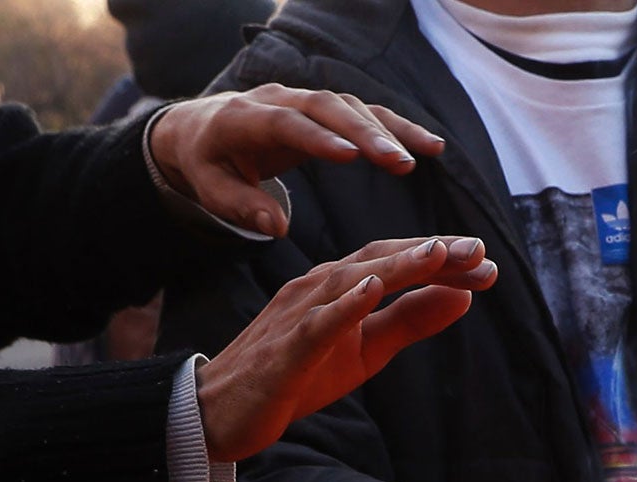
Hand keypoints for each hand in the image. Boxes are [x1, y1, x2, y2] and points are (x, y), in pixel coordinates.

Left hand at [149, 85, 446, 235]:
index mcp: (244, 118)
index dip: (318, 137)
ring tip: (422, 157)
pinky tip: (432, 147)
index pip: (286, 123)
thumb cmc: (210, 165)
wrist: (205, 127)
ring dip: (388, 130)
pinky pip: (366, 112)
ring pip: (351, 106)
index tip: (352, 156)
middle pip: (327, 109)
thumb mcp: (213, 190)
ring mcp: (305, 100)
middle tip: (401, 162)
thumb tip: (278, 227)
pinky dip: (399, 127)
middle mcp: (279, 99)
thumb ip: (243, 207)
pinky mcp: (326, 110)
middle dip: (366, 133)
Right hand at [197, 236, 495, 462]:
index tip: (488, 263)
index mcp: (341, 287)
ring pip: (352, 281)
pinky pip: (317, 322)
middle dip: (431, 253)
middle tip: (479, 249)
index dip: (443, 260)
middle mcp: (320, 287)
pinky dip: (346, 304)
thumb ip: (411, 321)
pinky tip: (372, 289)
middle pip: (380, 260)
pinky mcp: (285, 348)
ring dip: (397, 267)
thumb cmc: (297, 373)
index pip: (397, 262)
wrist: (224, 409)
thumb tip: (463, 296)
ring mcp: (299, 313)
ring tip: (438, 255)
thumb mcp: (367, 349)